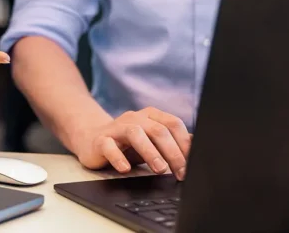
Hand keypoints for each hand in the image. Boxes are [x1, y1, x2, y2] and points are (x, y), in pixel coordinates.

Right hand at [75, 107, 191, 180]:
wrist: (92, 140)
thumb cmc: (127, 143)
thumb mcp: (152, 142)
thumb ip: (172, 142)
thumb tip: (197, 146)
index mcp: (150, 116)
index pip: (173, 124)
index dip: (184, 144)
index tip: (191, 165)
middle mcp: (134, 118)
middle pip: (158, 130)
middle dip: (172, 152)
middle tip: (180, 172)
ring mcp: (116, 128)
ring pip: (135, 133)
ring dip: (150, 152)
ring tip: (160, 169)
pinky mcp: (100, 140)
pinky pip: (109, 146)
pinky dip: (118, 157)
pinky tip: (125, 169)